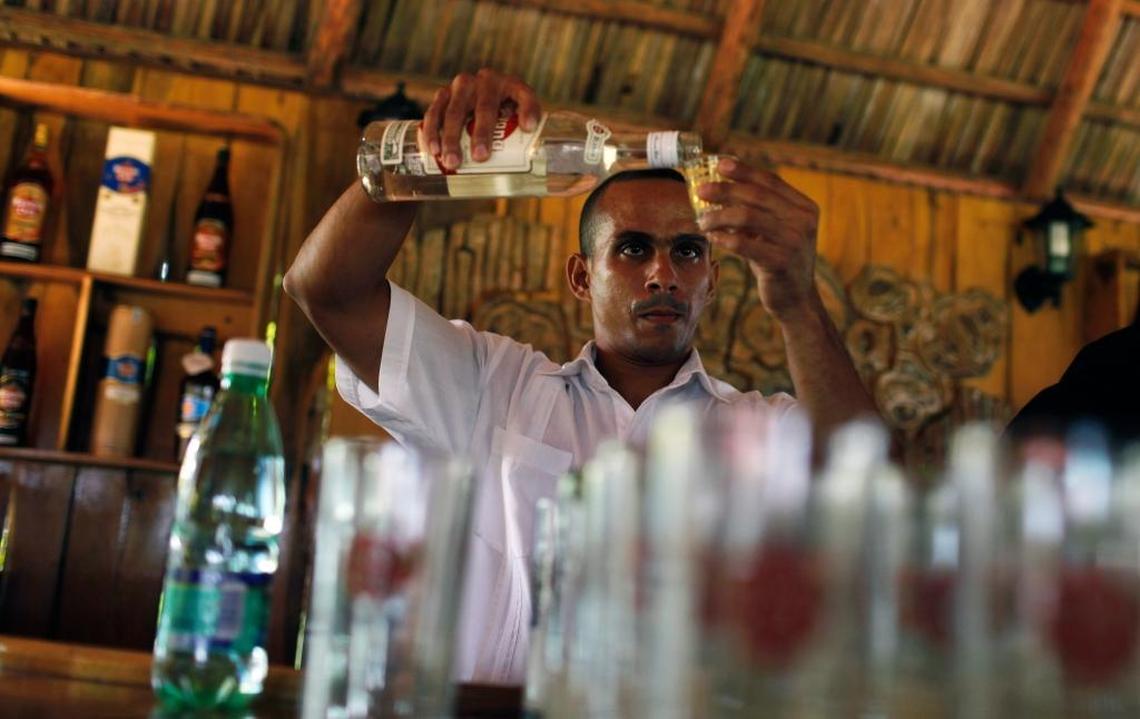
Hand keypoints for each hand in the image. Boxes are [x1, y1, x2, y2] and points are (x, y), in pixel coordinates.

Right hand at [420, 69, 541, 169]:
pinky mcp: (442, 95)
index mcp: (510, 84)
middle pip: (483, 107)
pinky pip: (434, 113)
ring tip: (452, 162)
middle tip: (480, 157)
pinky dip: (431, 132)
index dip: (527, 109)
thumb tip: (530, 135)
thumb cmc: (506, 115)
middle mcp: (484, 80)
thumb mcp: (521, 116)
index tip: (527, 128)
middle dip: (480, 133)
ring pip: (454, 111)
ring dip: (451, 138)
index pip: (522, 95)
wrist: (480, 103)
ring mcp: (461, 86)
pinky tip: (433, 150)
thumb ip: (529, 124)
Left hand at [696, 159, 820, 321]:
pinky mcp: (780, 262)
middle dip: (724, 190)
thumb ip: (758, 210)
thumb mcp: (774, 231)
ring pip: (747, 217)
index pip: (771, 181)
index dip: (744, 171)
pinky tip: (713, 238)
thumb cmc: (778, 259)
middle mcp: (803, 221)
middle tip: (700, 191)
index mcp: (804, 207)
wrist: (796, 298)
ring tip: (702, 221)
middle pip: (756, 196)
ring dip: (719, 216)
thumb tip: (720, 188)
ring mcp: (794, 241)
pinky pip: (744, 244)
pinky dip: (724, 238)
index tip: (719, 164)